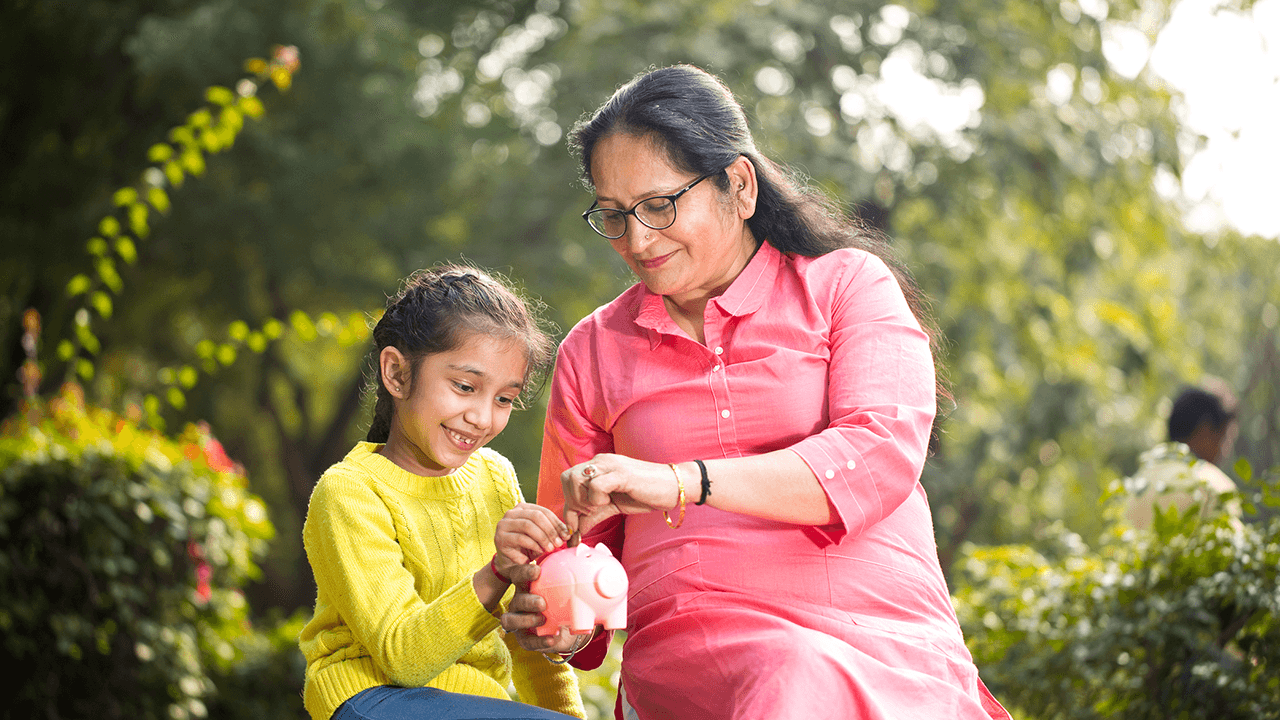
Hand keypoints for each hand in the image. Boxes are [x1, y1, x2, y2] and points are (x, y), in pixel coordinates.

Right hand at [493, 503, 569, 578]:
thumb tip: (567, 532)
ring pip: (528, 525)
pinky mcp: (500, 538)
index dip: (557, 523)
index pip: (544, 511)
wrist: (511, 566)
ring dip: (542, 538)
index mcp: (522, 509)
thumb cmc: (528, 549)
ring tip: (550, 548)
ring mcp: (503, 525)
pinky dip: (533, 545)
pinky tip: (539, 552)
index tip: (566, 535)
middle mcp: (511, 513)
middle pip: (536, 516)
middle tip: (558, 543)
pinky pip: (521, 538)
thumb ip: (552, 532)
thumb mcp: (542, 539)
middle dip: (550, 530)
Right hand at [499, 566, 584, 653]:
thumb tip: (594, 554)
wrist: (565, 627)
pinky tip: (552, 639)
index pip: (519, 575)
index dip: (524, 572)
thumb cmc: (562, 602)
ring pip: (511, 620)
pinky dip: (539, 641)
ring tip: (542, 619)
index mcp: (527, 586)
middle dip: (527, 600)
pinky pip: (527, 641)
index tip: (537, 571)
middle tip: (542, 603)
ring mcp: (519, 621)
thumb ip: (576, 574)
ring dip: (526, 619)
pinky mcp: (523, 638)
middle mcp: (519, 602)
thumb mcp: (568, 588)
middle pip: (516, 599)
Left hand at [561, 454, 681, 533]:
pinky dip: (595, 499)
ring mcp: (610, 465)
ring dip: (582, 500)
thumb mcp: (613, 506)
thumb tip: (575, 530)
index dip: (567, 504)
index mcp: (598, 466)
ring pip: (576, 479)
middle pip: (567, 478)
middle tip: (588, 514)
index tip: (575, 526)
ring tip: (598, 507)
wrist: (675, 487)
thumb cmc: (645, 495)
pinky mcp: (621, 474)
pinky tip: (607, 503)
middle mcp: (601, 462)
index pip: (568, 481)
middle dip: (572, 502)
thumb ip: (593, 515)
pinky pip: (595, 485)